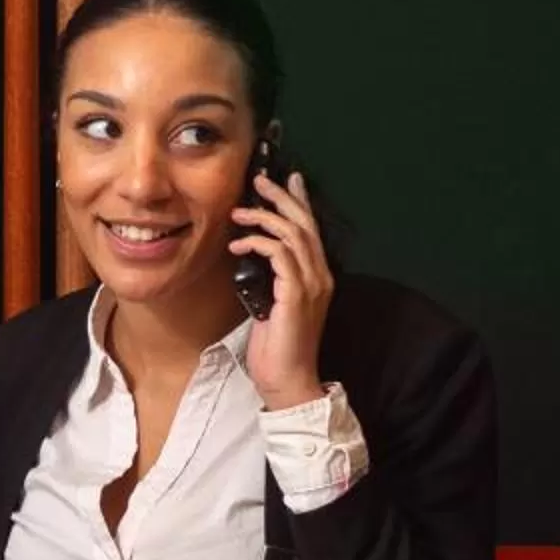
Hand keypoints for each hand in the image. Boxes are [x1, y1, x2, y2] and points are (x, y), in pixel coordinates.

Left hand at [231, 166, 333, 409]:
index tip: (288, 180)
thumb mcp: (272, 303)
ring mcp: (311, 284)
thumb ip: (272, 279)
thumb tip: (254, 256)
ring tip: (239, 212)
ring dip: (264, 218)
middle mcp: (320, 276)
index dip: (299, 202)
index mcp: (317, 277)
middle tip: (260, 180)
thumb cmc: (277, 347)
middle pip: (305, 224)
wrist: (287, 380)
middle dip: (282, 197)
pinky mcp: (296, 294)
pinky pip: (280, 255)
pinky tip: (239, 246)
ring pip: (293, 234)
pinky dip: (258, 244)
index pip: (311, 230)